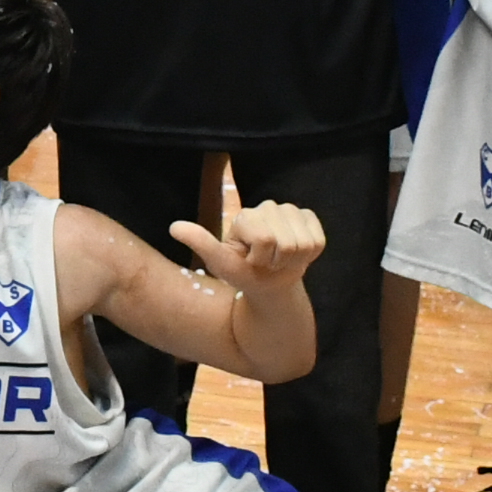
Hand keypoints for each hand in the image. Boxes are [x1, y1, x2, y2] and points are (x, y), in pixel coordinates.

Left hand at [172, 162, 324, 293]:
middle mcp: (269, 206)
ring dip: (293, 260)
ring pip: (303, 243)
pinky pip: (317, 240)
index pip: (265, 237)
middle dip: (276, 260)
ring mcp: (292, 211)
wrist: (270, 285)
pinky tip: (296, 256)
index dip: (260, 258)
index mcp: (247, 215)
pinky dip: (309, 255)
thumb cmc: (243, 274)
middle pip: (285, 241)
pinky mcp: (310, 219)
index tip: (252, 261)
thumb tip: (173, 227)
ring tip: (280, 261)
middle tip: (267, 263)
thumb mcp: (221, 263)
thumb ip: (201, 243)